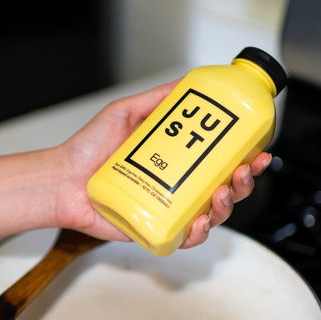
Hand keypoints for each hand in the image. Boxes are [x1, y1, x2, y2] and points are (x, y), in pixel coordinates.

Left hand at [51, 81, 272, 247]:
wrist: (60, 179)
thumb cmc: (88, 150)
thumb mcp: (126, 113)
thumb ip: (157, 99)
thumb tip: (188, 81)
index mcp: (178, 160)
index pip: (221, 160)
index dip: (247, 158)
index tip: (260, 150)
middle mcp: (177, 186)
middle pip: (226, 189)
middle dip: (245, 183)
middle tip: (244, 171)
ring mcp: (168, 209)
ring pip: (213, 214)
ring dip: (227, 206)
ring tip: (221, 193)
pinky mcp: (154, 230)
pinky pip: (185, 237)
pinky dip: (198, 233)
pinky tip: (200, 221)